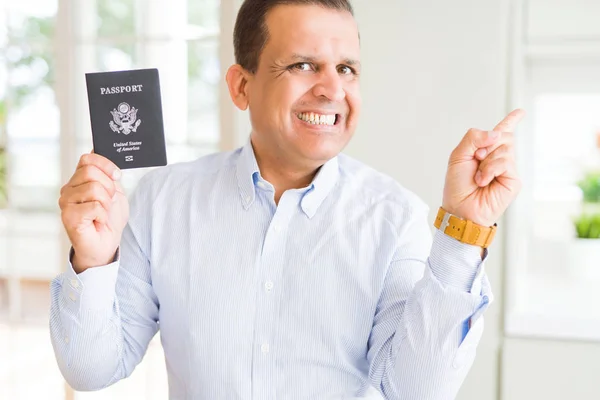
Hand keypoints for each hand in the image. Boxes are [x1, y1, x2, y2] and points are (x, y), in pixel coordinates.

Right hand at [59, 151, 129, 272]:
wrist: (106, 244)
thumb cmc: (109, 220)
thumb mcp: (114, 192)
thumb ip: (107, 174)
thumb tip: (96, 150)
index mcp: (79, 180)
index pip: (87, 159)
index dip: (105, 164)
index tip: (117, 176)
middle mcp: (69, 189)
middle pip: (90, 171)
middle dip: (108, 186)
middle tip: (109, 202)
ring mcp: (66, 202)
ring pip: (93, 188)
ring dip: (106, 203)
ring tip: (102, 214)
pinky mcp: (68, 216)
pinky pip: (94, 206)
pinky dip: (103, 215)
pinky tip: (98, 222)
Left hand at [442, 109, 525, 226]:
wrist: (460, 207)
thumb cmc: (458, 185)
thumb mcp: (458, 156)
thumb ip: (473, 138)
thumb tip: (496, 133)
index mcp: (485, 151)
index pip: (500, 132)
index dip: (511, 121)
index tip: (520, 112)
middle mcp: (499, 158)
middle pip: (504, 135)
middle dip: (486, 145)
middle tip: (476, 159)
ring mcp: (508, 169)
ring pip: (505, 148)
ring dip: (486, 161)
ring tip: (478, 176)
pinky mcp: (513, 179)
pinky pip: (505, 162)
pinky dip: (490, 170)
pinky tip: (483, 182)